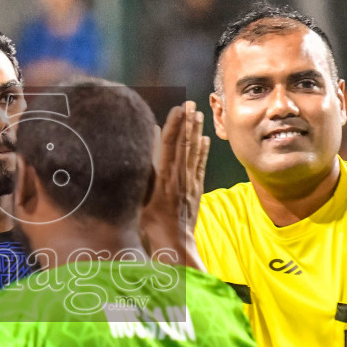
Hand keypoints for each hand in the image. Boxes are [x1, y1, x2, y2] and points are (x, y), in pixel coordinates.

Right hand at [140, 101, 209, 267]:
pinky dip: (203, 152)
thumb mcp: (141, 199)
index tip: (178, 108)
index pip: (170, 146)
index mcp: (163, 178)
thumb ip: (146, 172)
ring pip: (194, 153)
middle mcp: (178, 178)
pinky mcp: (196, 191)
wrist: (174, 244)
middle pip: (184, 145)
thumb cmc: (152, 224)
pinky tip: (205, 139)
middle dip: (187, 122)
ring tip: (199, 114)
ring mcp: (189, 184)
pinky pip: (201, 167)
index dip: (174, 126)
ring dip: (196, 132)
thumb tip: (146, 151)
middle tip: (191, 103)